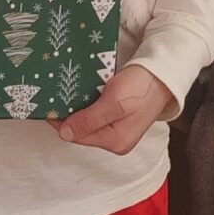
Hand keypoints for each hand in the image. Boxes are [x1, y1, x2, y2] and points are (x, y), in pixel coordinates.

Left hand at [59, 64, 174, 155]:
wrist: (163, 73)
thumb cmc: (141, 86)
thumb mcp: (113, 103)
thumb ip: (89, 120)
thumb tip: (65, 134)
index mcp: (115, 142)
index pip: (78, 136)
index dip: (62, 121)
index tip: (50, 105)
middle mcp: (117, 140)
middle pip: (83, 130)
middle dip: (70, 116)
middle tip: (57, 97)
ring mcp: (120, 129)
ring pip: (89, 122)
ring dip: (78, 109)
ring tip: (67, 95)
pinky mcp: (122, 117)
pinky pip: (98, 114)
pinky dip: (89, 105)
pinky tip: (83, 94)